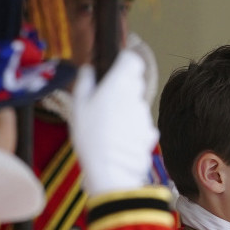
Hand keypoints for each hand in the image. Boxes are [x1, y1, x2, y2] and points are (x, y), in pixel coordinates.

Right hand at [71, 49, 159, 195]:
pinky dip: (132, 128)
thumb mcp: (78, 106)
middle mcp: (136, 96)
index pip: (132, 60)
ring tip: (108, 127)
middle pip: (134, 83)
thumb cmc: (91, 137)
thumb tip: (88, 69)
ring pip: (136, 105)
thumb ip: (85, 83)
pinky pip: (141, 124)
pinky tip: (118, 139)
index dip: (124, 62)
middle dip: (122, 89)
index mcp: (119, 84)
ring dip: (126, 111)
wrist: (111, 169)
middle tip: (104, 103)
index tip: (115, 68)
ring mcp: (145, 115)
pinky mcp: (151, 132)